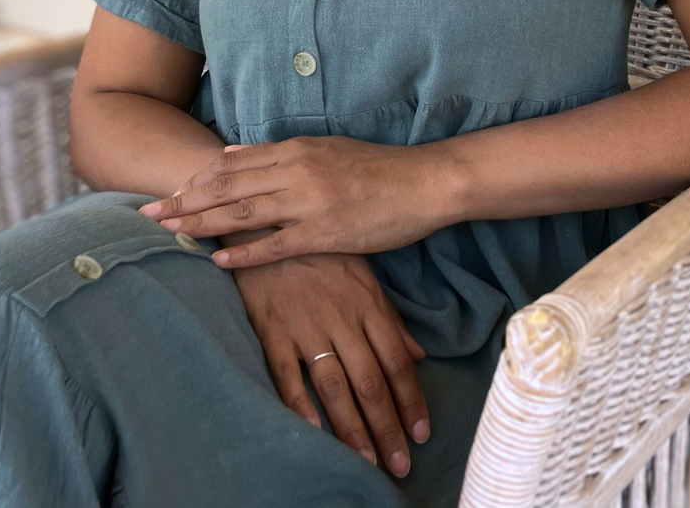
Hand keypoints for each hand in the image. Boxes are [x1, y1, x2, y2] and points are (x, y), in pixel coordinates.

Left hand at [139, 136, 456, 266]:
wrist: (422, 182)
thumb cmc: (375, 167)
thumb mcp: (324, 149)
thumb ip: (279, 152)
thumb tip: (234, 151)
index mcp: (295, 149)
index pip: (232, 164)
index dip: (196, 180)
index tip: (168, 192)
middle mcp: (296, 171)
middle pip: (227, 186)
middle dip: (184, 201)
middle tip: (147, 214)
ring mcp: (310, 202)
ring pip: (243, 213)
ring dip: (201, 224)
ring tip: (168, 234)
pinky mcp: (326, 232)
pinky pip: (276, 246)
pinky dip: (244, 253)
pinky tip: (217, 260)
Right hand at [233, 251, 429, 477]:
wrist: (268, 225)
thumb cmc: (321, 251)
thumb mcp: (363, 274)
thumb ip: (390, 317)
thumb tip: (418, 355)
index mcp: (366, 304)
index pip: (396, 361)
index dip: (410, 400)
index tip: (421, 433)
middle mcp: (341, 318)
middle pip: (370, 381)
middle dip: (387, 426)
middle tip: (400, 463)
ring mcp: (305, 324)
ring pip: (334, 385)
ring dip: (352, 427)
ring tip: (365, 459)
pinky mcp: (272, 328)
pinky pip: (286, 373)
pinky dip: (299, 404)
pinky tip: (314, 431)